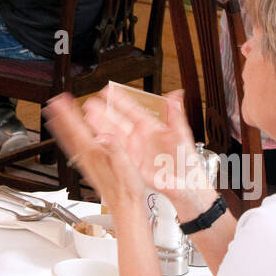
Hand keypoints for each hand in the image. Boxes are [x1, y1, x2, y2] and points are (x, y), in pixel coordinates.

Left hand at [44, 93, 149, 221]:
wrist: (125, 207)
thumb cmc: (127, 189)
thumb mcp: (126, 166)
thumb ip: (114, 148)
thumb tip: (103, 136)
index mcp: (94, 153)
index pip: (76, 129)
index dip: (67, 114)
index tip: (59, 101)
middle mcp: (86, 158)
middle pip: (68, 133)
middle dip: (60, 117)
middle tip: (51, 102)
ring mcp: (85, 163)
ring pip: (68, 141)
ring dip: (60, 127)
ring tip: (52, 115)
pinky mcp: (88, 168)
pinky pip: (73, 150)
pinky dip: (67, 139)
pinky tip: (67, 137)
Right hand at [73, 86, 211, 221]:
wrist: (186, 184)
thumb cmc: (186, 161)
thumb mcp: (182, 134)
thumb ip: (176, 114)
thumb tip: (176, 95)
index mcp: (150, 127)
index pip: (132, 110)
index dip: (120, 100)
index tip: (108, 90)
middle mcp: (138, 137)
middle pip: (117, 121)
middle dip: (103, 112)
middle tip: (90, 104)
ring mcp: (133, 150)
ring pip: (113, 136)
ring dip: (100, 127)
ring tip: (89, 118)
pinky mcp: (131, 163)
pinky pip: (116, 154)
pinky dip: (106, 147)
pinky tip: (98, 140)